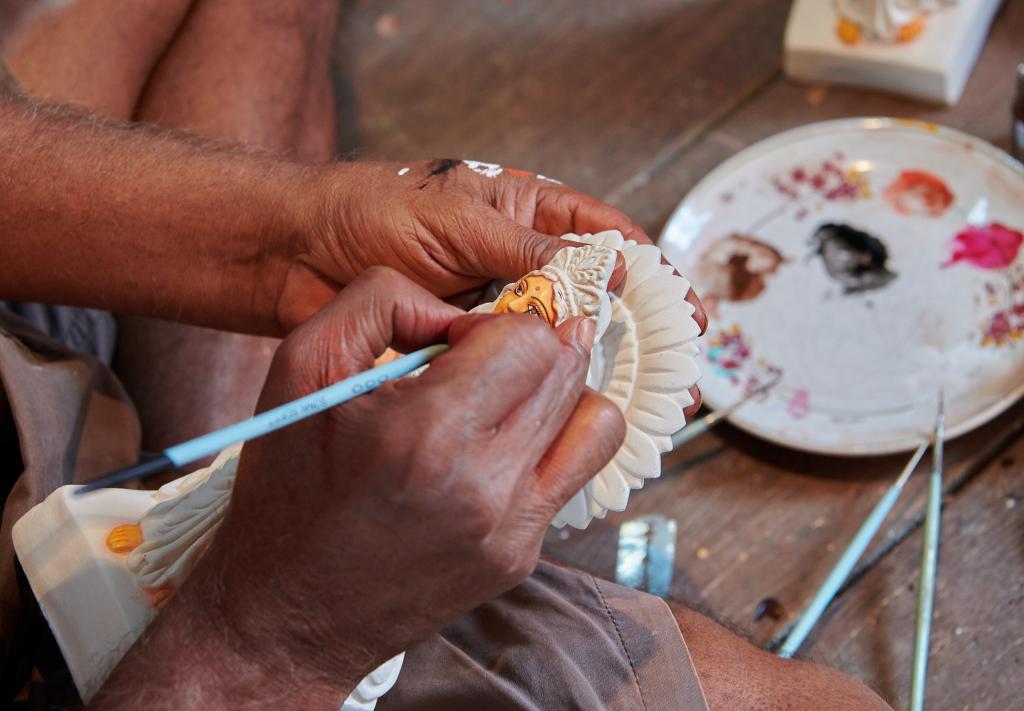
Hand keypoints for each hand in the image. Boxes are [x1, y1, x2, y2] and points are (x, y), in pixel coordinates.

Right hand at [118, 268, 624, 706]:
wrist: (287, 612)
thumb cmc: (288, 486)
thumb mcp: (303, 364)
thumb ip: (381, 301)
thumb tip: (461, 310)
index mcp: (427, 432)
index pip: (529, 339)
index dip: (498, 321)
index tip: (458, 340)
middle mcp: (484, 486)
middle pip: (567, 372)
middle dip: (534, 347)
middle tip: (489, 356)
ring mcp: (511, 531)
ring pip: (596, 422)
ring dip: (560, 392)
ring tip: (509, 395)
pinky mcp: (519, 558)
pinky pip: (574, 475)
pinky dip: (551, 444)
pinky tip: (501, 444)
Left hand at [280, 159, 706, 412]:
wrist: (293, 255)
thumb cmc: (372, 214)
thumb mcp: (458, 219)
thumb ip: (529, 249)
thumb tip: (608, 272)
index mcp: (524, 213)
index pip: (606, 238)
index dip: (650, 272)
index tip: (686, 312)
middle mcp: (517, 264)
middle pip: (595, 298)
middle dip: (638, 334)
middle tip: (677, 376)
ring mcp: (492, 311)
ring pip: (560, 342)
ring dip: (599, 371)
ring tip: (643, 406)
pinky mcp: (462, 352)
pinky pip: (515, 374)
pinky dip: (544, 395)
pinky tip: (574, 417)